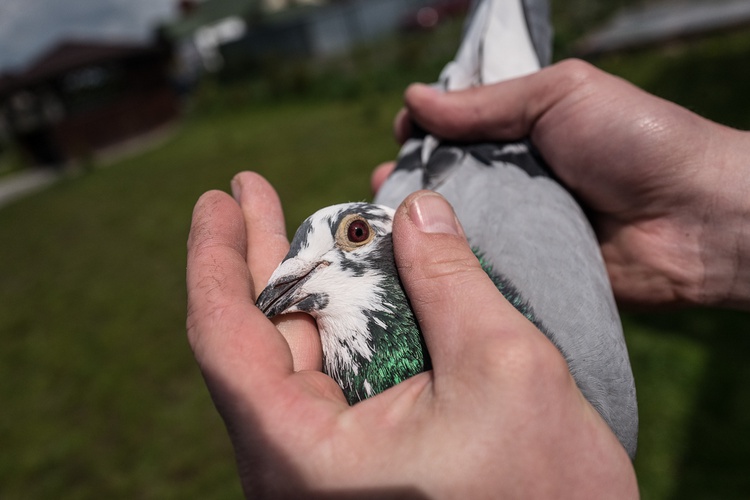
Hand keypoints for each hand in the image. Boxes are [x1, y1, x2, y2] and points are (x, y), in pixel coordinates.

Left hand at [187, 172, 636, 497]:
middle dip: (259, 258)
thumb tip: (419, 208)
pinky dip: (339, 323)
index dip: (215, 258)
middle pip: (252, 342)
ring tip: (307, 224)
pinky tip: (353, 281)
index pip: (224, 340)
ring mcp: (325, 469)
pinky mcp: (356, 466)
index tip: (218, 199)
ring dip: (303, 286)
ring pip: (291, 359)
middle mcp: (297, 467)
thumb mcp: (504, 369)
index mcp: (306, 455)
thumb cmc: (545, 494)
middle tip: (250, 191)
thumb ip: (451, 280)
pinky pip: (329, 380)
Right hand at [385, 59, 749, 309]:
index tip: (399, 140)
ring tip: (384, 228)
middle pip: (448, 184)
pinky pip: (482, 273)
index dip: (424, 134)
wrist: (697, 219)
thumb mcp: (560, 96)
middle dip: (410, 185)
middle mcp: (517, 184)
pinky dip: (451, 272)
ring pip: (457, 231)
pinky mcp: (530, 276)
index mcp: (523, 136)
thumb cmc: (636, 141)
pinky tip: (414, 272)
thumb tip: (414, 98)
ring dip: (421, 230)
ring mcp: (522, 232)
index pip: (457, 133)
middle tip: (381, 191)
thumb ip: (487, 103)